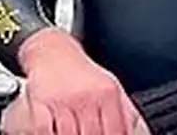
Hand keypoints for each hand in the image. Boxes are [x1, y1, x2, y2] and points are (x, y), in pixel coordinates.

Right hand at [4, 30, 142, 133]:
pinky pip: (44, 130)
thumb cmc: (81, 74)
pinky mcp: (40, 104)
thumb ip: (126, 113)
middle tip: (90, 134)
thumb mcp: (110, 87)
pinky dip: (48, 134)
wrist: (51, 51)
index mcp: (108, 94)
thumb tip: (136, 132)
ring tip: (75, 132)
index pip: (116, 131)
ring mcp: (63, 101)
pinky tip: (55, 131)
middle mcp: (86, 97)